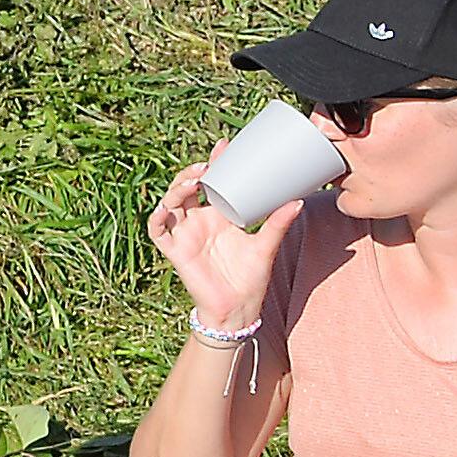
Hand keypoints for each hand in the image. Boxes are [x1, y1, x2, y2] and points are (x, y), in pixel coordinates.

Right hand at [144, 162, 288, 330]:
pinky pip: (158, 230)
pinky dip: (158, 218)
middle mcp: (199, 221)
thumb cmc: (250, 279)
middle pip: (187, 188)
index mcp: (219, 216)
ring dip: (178, 190)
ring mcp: (185, 234)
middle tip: (207, 165)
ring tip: (194, 183)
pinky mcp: (175, 251)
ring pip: (171, 203)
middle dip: (192, 172)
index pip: (212, 184)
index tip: (223, 146)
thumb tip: (298, 201)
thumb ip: (277, 224)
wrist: (238, 310)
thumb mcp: (266, 247)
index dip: (214, 164)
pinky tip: (166, 209)